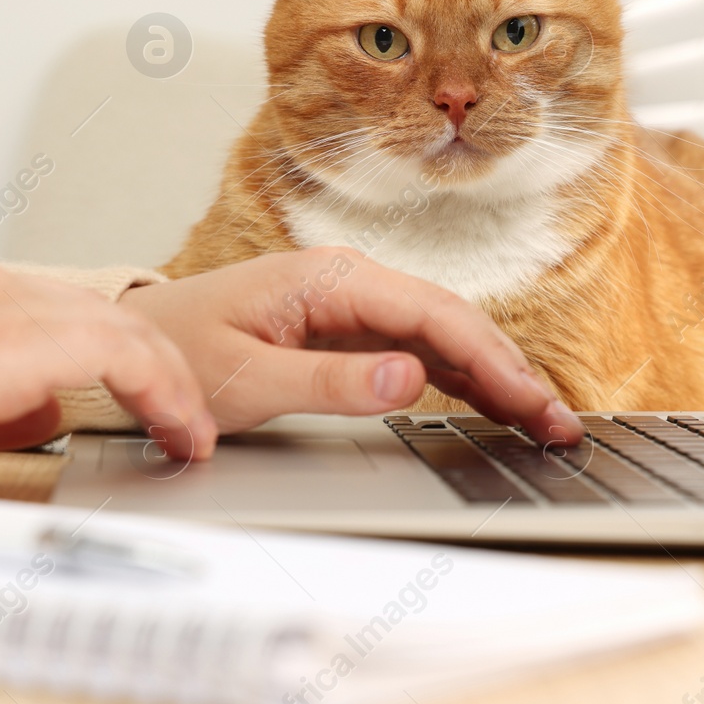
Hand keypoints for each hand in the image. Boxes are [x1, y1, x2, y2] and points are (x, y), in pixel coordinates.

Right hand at [0, 267, 213, 484]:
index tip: (160, 403)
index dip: (132, 360)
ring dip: (172, 384)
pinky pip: (120, 354)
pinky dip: (160, 392)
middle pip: (113, 316)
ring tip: (193, 436)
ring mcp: (4, 304)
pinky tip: (175, 430)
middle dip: (163, 370)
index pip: (78, 314)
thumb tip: (50, 412)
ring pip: (127, 330)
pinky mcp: (11, 340)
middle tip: (190, 422)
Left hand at [121, 248, 583, 446]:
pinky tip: (497, 404)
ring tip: (546, 421)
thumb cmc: (180, 351)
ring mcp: (355, 306)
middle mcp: (352, 282)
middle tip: (561, 423)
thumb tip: (410, 378)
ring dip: (497, 376)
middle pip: (453, 322)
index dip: (493, 359)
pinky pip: (421, 351)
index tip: (532, 400)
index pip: (434, 315)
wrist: (142, 342)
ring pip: (446, 337)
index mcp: (330, 279)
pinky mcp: (351, 331)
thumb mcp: (246, 377)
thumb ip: (330, 380)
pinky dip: (464, 378)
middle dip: (513, 370)